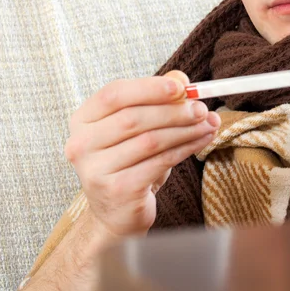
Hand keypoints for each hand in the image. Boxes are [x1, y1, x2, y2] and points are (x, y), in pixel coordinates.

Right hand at [64, 70, 219, 236]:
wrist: (118, 211)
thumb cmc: (130, 160)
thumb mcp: (140, 125)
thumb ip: (157, 98)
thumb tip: (180, 79)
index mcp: (83, 120)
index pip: (114, 94)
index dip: (149, 87)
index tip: (182, 87)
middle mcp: (81, 144)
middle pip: (134, 118)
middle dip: (174, 111)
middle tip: (201, 108)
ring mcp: (96, 170)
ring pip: (150, 141)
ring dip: (186, 130)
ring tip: (209, 123)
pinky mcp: (117, 190)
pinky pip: (159, 162)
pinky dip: (186, 148)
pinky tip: (202, 140)